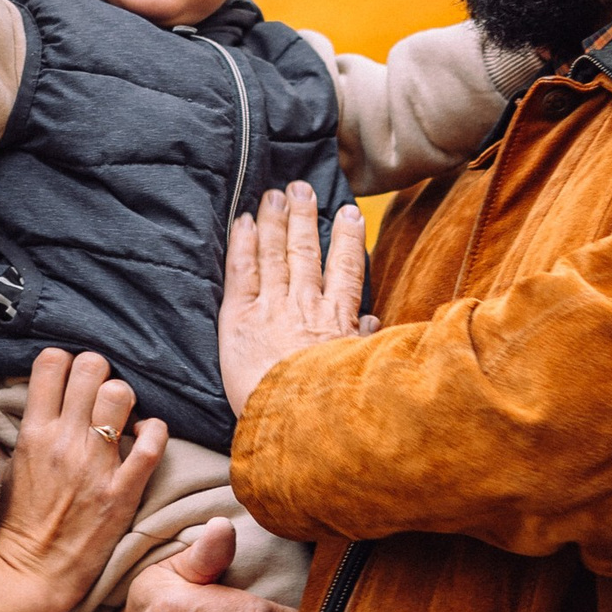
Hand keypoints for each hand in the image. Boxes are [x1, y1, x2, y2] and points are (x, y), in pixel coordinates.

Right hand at [0, 348, 167, 611]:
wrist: (32, 571)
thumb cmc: (19, 519)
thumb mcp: (12, 463)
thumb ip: (30, 425)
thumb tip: (44, 395)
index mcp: (34, 431)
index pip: (52, 361)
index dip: (66, 363)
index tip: (71, 380)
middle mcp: (64, 440)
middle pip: (91, 367)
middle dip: (98, 373)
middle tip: (98, 394)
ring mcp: (95, 465)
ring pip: (121, 393)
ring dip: (124, 399)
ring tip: (120, 417)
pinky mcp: (122, 491)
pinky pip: (152, 444)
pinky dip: (154, 432)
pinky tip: (144, 438)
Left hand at [219, 180, 368, 411]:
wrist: (297, 423)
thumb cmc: (331, 406)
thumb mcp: (359, 372)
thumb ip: (363, 341)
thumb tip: (372, 320)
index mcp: (338, 319)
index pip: (345, 268)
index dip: (347, 237)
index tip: (350, 212)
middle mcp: (306, 304)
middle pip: (305, 250)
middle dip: (304, 216)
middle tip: (301, 188)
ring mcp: (272, 307)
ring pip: (275, 252)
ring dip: (275, 220)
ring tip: (274, 194)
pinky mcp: (240, 317)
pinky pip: (242, 271)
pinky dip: (243, 244)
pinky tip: (244, 222)